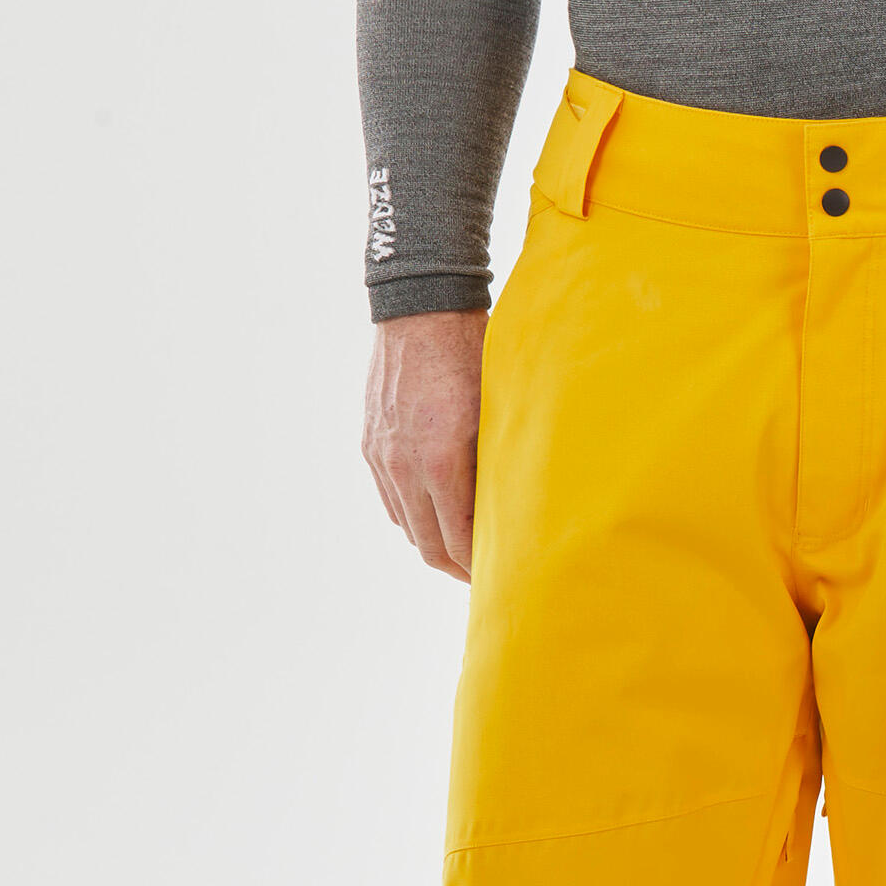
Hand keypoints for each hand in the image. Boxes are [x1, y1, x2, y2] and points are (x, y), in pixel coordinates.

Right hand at [363, 308, 488, 579]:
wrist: (422, 309)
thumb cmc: (475, 356)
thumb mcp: (500, 414)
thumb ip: (499, 469)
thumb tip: (514, 515)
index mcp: (441, 464)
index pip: (459, 542)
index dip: (480, 569)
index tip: (501, 576)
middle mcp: (405, 466)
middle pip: (429, 546)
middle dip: (458, 568)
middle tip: (484, 576)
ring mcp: (383, 457)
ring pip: (407, 526)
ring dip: (435, 543)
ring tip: (463, 548)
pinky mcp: (371, 444)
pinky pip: (391, 499)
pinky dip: (413, 516)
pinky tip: (436, 514)